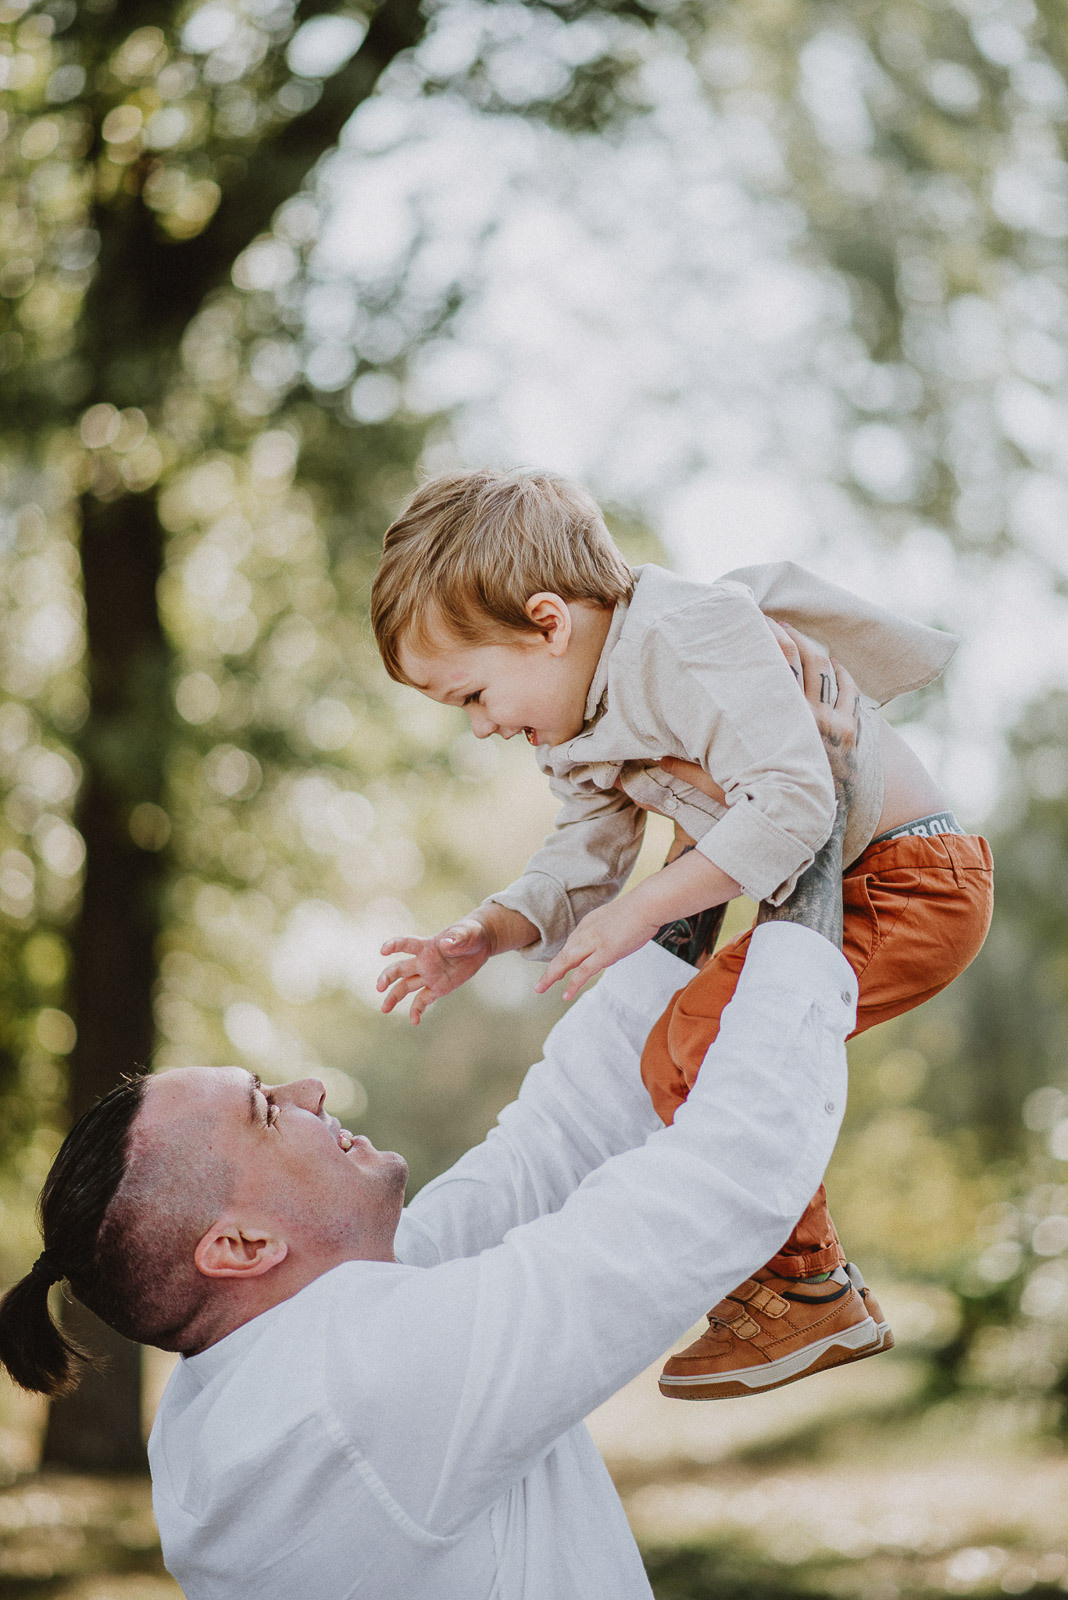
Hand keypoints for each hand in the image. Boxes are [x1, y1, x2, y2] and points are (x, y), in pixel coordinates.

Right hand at [377, 919, 490, 1024]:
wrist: (479, 945)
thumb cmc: (470, 934)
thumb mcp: (467, 934)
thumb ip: (456, 938)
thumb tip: (445, 944)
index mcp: (427, 946)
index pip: (406, 944)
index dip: (394, 945)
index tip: (383, 950)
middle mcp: (423, 962)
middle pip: (400, 969)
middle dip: (388, 977)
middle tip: (379, 987)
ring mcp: (429, 976)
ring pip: (406, 987)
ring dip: (394, 997)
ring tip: (384, 1009)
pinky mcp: (438, 988)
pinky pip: (423, 1000)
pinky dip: (417, 1010)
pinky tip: (414, 1021)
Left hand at [535, 897, 662, 1002]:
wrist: (648, 904)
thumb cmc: (642, 909)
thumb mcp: (619, 918)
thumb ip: (612, 930)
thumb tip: (614, 942)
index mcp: (590, 922)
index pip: (573, 943)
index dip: (564, 957)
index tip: (558, 967)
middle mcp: (586, 932)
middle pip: (564, 953)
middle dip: (551, 969)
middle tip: (540, 983)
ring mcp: (593, 942)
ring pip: (566, 962)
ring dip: (551, 976)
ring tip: (541, 988)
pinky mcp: (604, 953)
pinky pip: (583, 971)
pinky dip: (573, 984)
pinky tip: (566, 994)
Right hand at [661, 622, 859, 810]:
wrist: (818, 832)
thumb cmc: (767, 811)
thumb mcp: (726, 792)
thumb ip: (692, 773)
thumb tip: (656, 758)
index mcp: (781, 723)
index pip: (776, 664)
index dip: (765, 638)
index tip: (751, 623)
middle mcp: (811, 717)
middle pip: (803, 656)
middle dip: (786, 634)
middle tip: (769, 621)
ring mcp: (834, 722)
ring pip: (825, 668)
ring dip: (810, 646)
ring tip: (793, 635)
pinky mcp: (850, 731)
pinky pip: (848, 690)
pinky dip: (838, 672)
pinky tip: (828, 662)